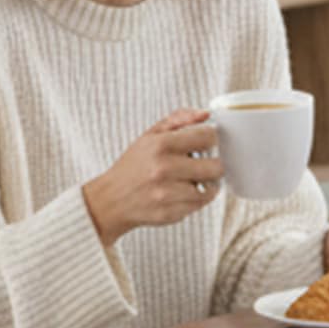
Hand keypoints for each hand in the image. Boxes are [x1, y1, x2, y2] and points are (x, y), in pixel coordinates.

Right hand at [82, 110, 223, 247]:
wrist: (112, 199)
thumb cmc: (134, 164)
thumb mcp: (150, 135)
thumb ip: (179, 119)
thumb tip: (206, 114)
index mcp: (160, 145)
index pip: (207, 137)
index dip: (211, 139)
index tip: (205, 143)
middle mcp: (163, 169)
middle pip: (216, 167)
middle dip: (213, 164)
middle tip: (203, 164)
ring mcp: (167, 193)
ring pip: (211, 189)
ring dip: (206, 184)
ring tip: (191, 180)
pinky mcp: (170, 213)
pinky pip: (199, 205)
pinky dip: (195, 199)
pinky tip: (182, 193)